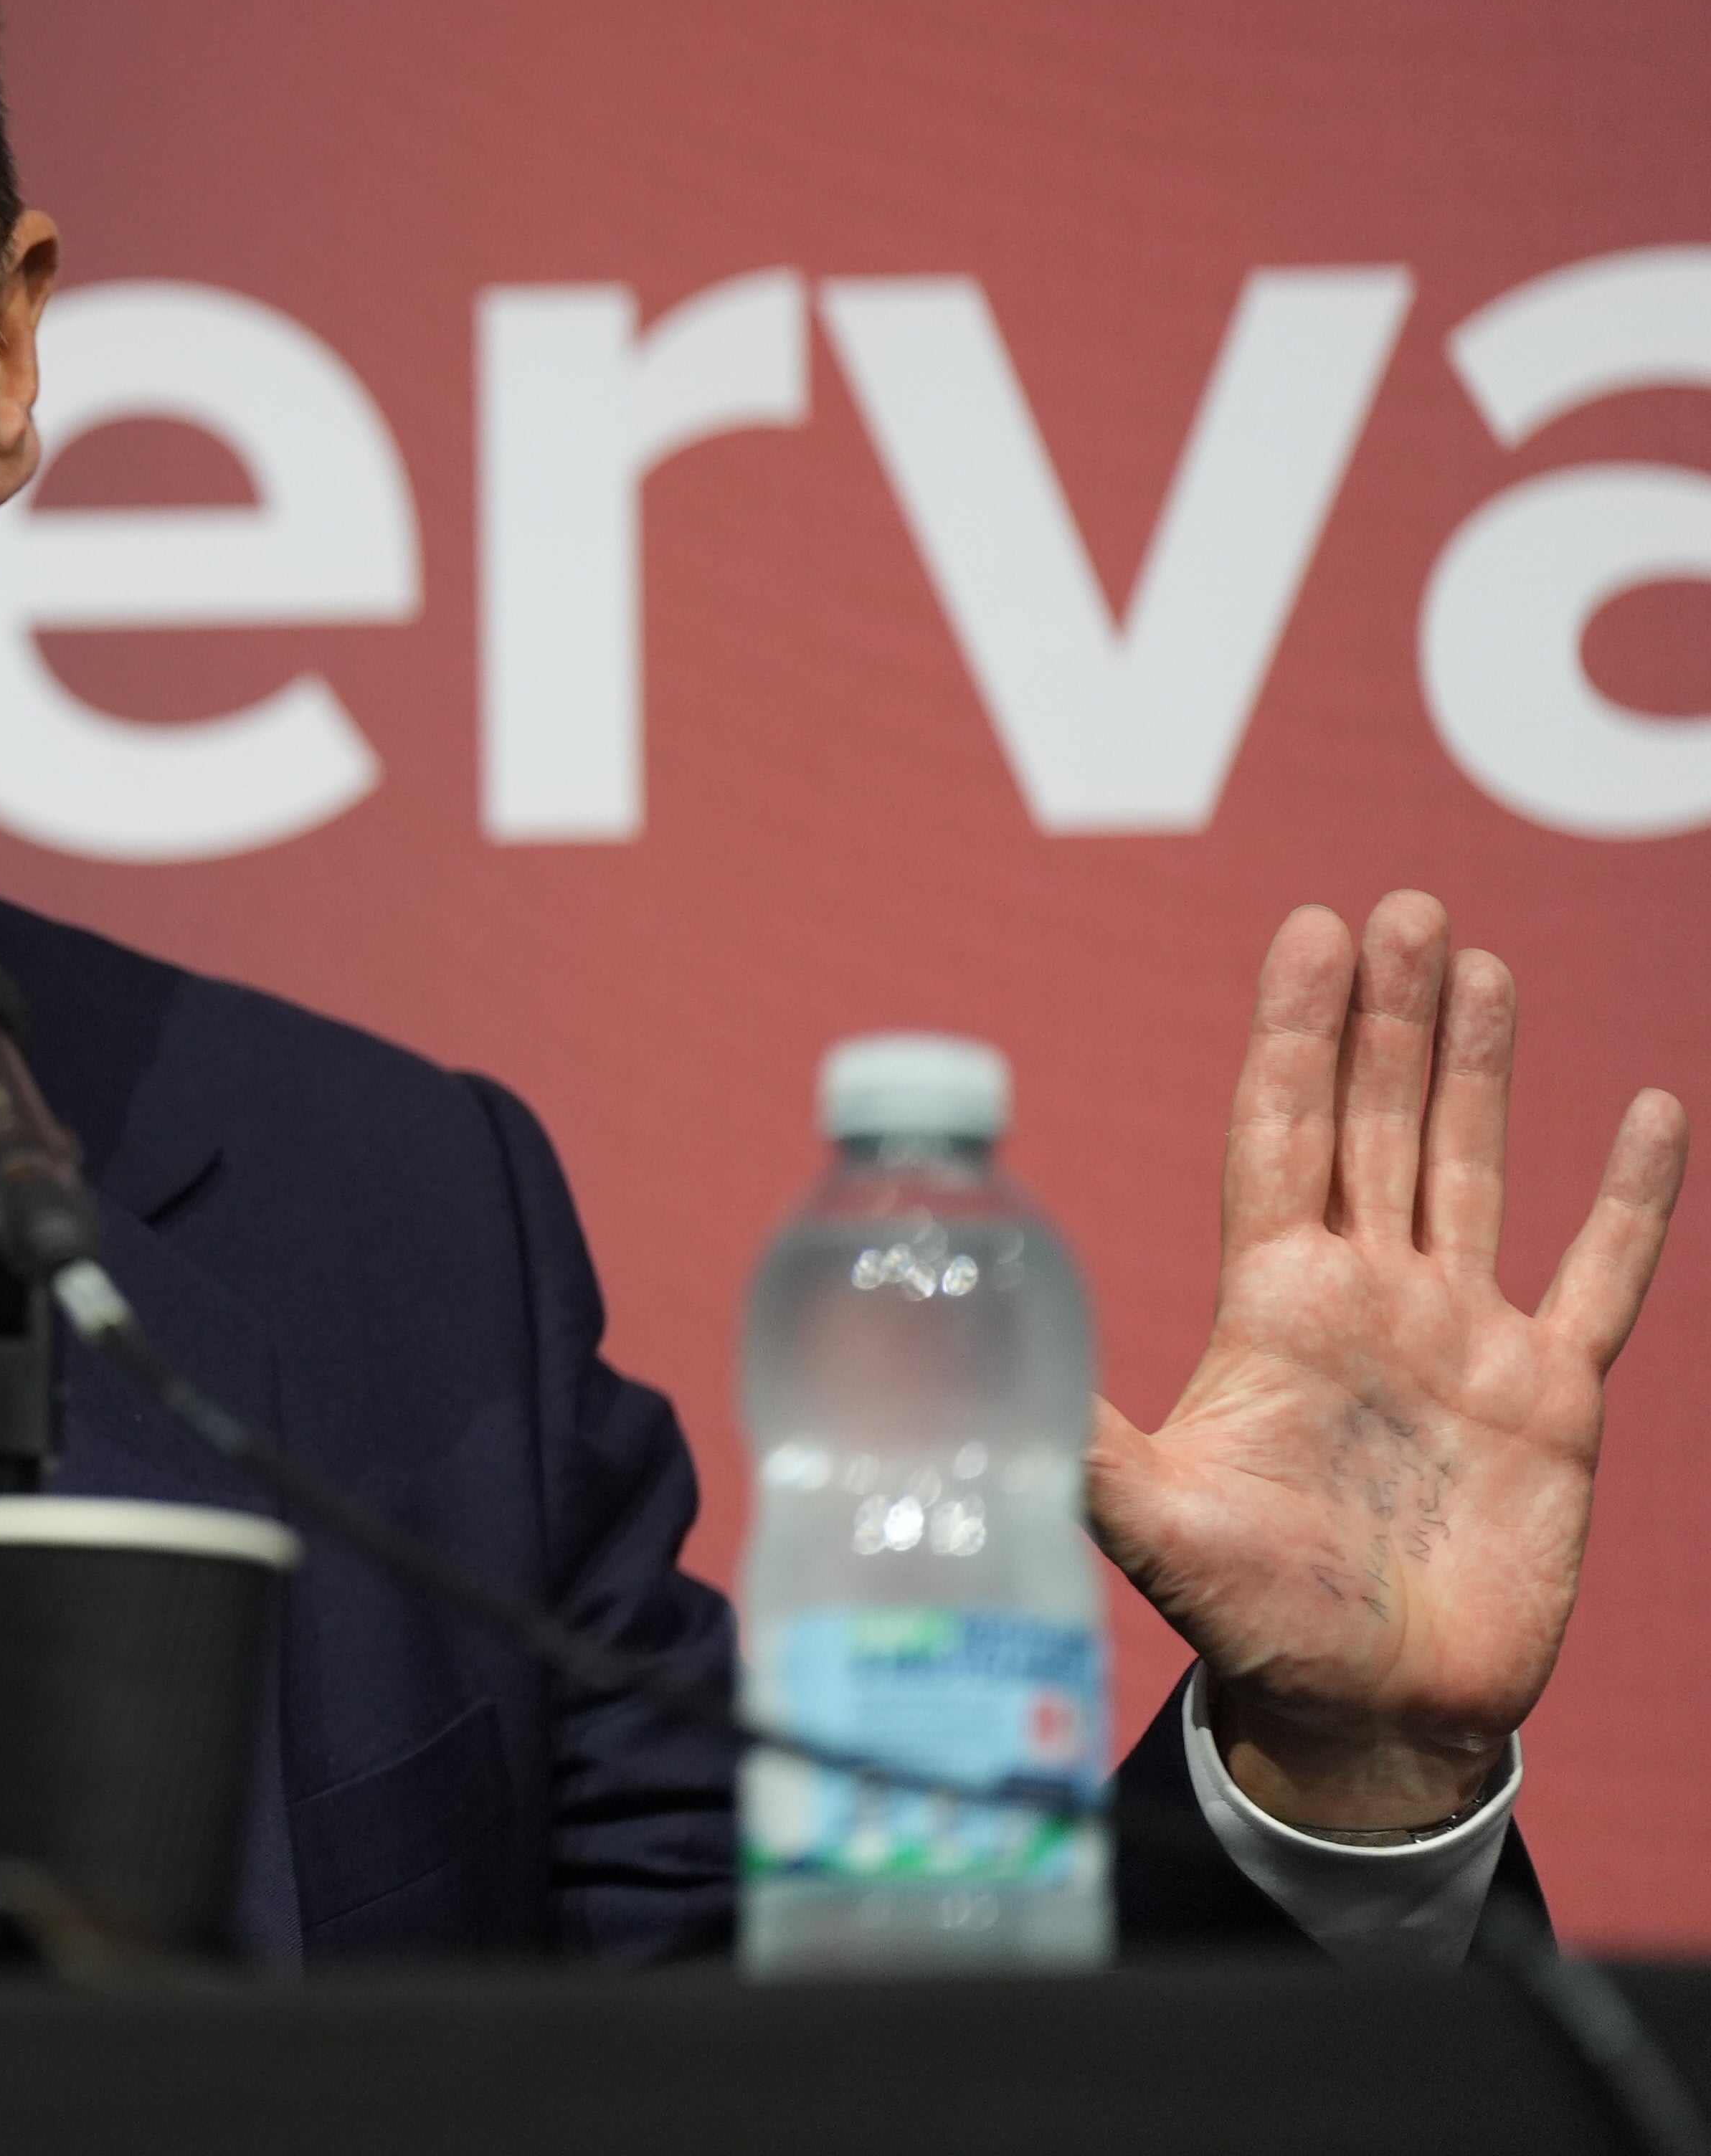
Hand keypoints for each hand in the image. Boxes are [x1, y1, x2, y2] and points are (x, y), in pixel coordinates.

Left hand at [1090, 894, 1683, 1830]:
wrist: (1362, 1712)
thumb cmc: (1252, 1621)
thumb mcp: (1149, 1521)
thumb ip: (1076, 1442)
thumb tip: (974, 1375)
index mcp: (1273, 1307)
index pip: (1278, 1134)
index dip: (1293, 1035)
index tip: (1310, 933)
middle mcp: (1367, 1299)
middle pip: (1372, 1122)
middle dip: (1384, 1017)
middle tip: (1399, 906)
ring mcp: (1461, 1340)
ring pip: (1471, 1167)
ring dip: (1476, 1067)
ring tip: (1475, 958)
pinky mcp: (1548, 1401)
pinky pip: (1599, 1279)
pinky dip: (1628, 1201)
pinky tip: (1649, 1111)